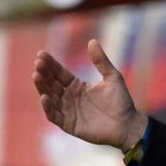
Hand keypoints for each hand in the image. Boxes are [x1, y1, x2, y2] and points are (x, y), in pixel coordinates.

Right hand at [32, 42, 148, 150]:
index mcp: (77, 86)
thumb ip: (101, 61)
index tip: (41, 54)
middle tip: (38, 64)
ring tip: (37, 76)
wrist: (128, 125)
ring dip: (42, 88)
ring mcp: (68, 111)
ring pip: (50, 98)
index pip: (59, 73)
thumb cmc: (121, 101)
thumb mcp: (112, 77)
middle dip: (43, 74)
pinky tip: (44, 97)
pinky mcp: (69, 125)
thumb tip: (92, 41)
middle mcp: (69, 98)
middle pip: (51, 84)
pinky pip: (54, 116)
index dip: (50, 64)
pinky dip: (48, 107)